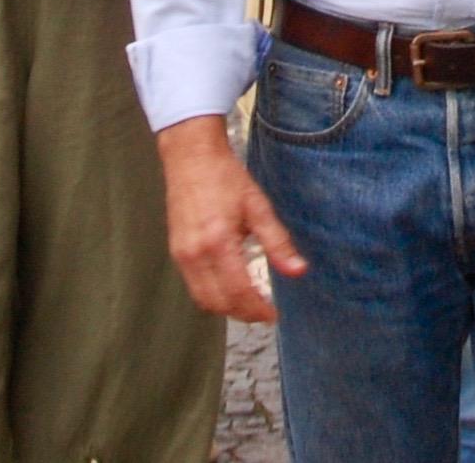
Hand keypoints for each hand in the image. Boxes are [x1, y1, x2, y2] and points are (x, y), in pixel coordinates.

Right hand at [157, 116, 307, 323]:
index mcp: (218, 242)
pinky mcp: (176, 252)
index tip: (273, 315)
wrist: (191, 158)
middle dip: (243, 313)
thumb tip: (298, 271)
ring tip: (250, 303)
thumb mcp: (259, 207)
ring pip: (203, 299)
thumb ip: (278, 243)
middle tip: (264, 312)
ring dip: (226, 308)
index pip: (238, 292)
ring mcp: (181, 255)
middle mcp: (195, 253)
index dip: (257, 309)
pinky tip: (230, 287)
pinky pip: (193, 287)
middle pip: (218, 303)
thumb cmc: (226, 178)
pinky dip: (212, 295)